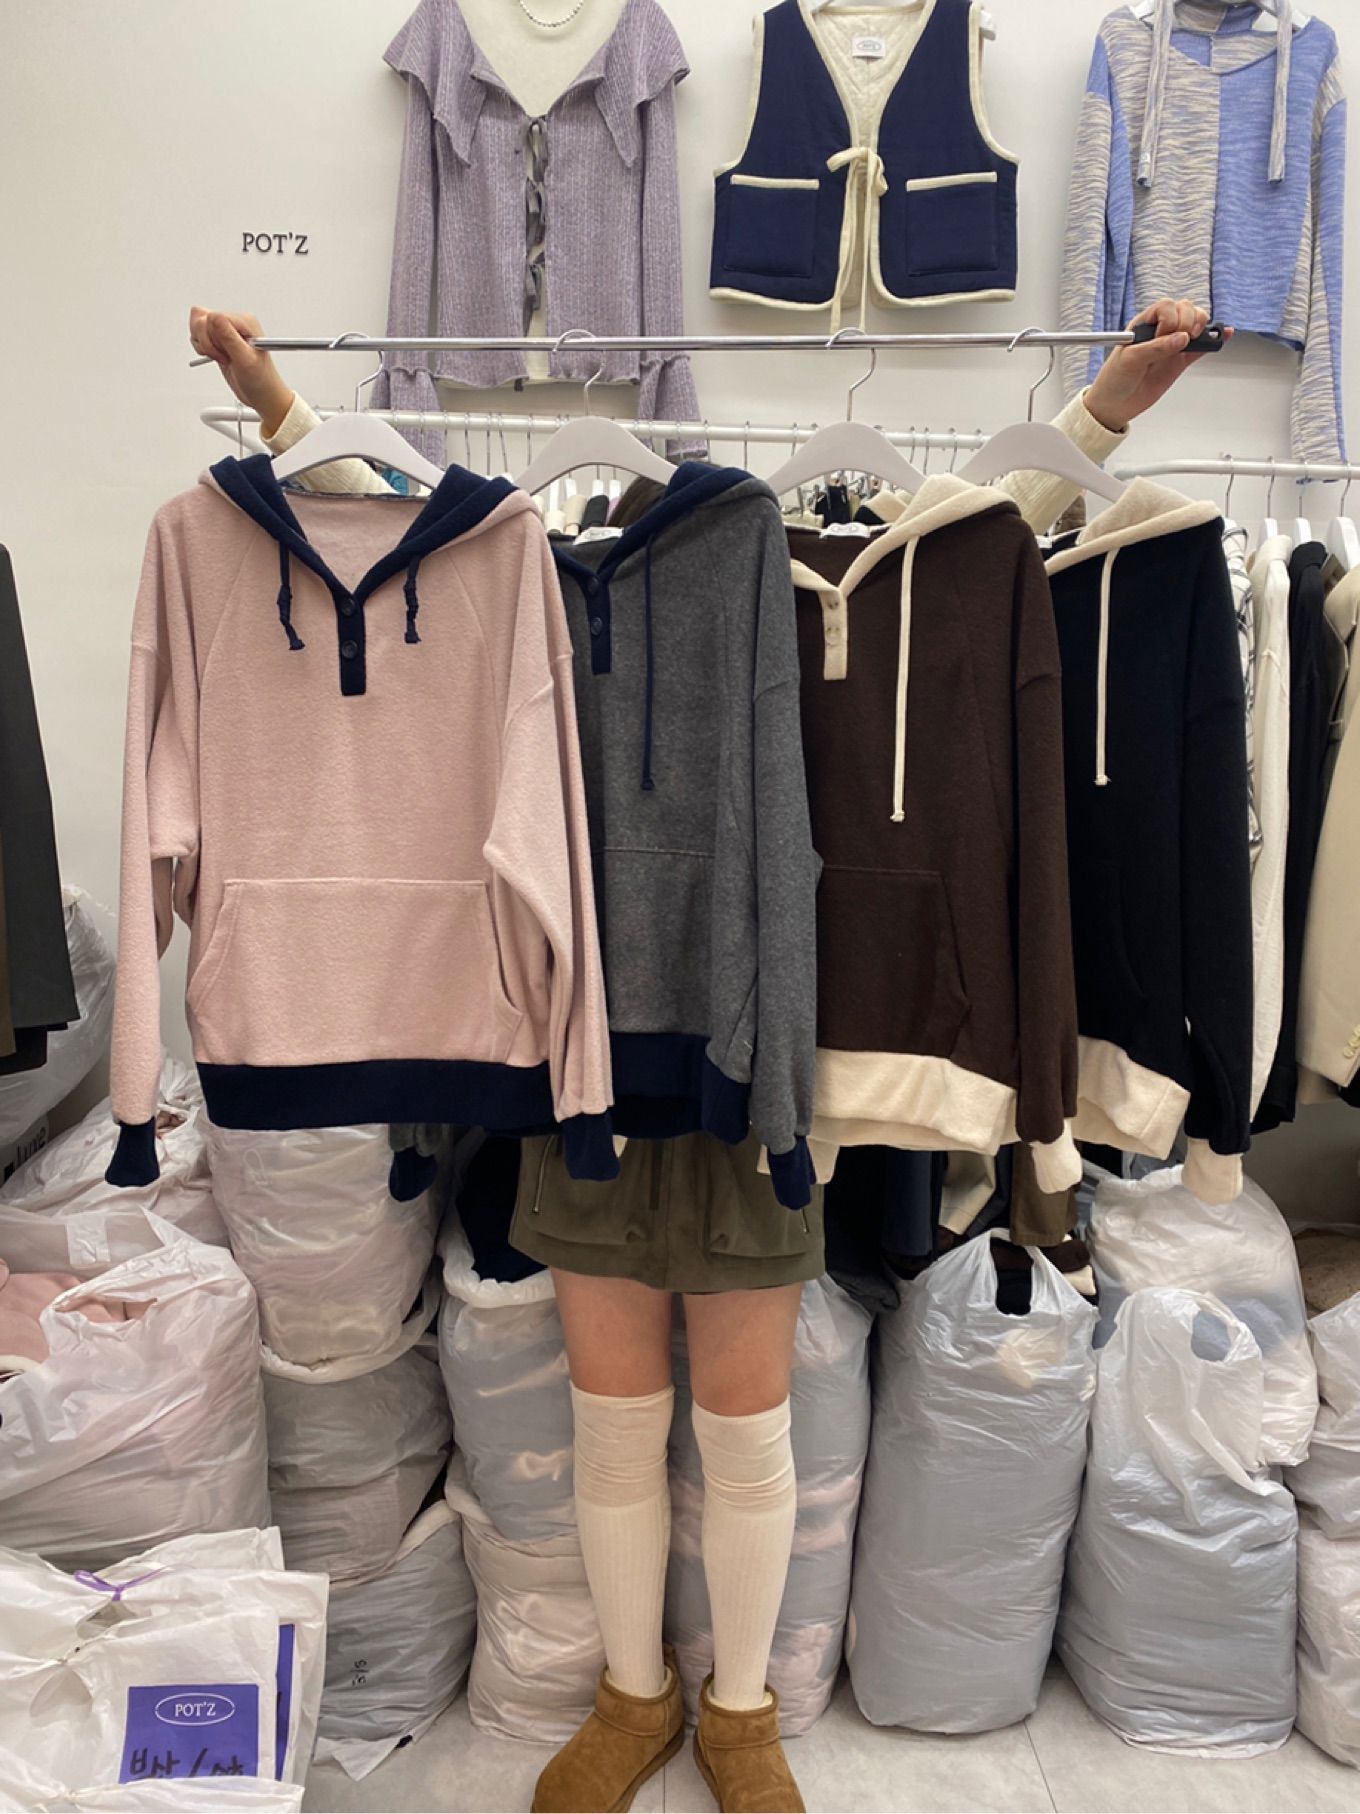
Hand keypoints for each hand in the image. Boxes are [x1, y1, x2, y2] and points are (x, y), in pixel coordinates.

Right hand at [189, 308, 295, 439]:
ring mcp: (226, 330)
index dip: (213, 337)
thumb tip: (214, 317)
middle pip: (202, 320)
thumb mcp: (245, 359)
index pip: (212, 317)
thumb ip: (228, 337)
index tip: (226, 353)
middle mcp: (235, 322)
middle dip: (208, 343)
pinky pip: (198, 335)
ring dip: (205, 345)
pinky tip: (217, 357)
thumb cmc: (260, 379)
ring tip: (222, 357)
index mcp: (244, 322)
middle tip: (224, 357)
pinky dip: (202, 348)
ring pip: (198, 325)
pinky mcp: (219, 339)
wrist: (262, 394)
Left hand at [1085, 299, 1232, 434]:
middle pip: (1185, 309)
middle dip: (1188, 320)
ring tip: (1195, 339)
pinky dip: (1213, 341)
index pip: (1166, 306)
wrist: (1116, 405)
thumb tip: (1181, 338)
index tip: (1163, 335)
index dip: (1170, 318)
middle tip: (1181, 340)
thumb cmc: (1115, 379)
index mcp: (1144, 324)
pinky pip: (1202, 347)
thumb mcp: (1130, 360)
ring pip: (1195, 324)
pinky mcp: (1181, 361)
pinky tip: (1224, 336)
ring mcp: (1172, 345)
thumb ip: (1155, 348)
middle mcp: (1160, 330)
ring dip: (1201, 326)